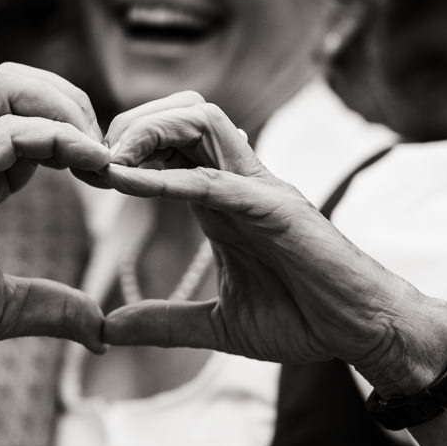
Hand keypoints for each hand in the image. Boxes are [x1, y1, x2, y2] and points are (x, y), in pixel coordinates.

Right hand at [0, 64, 111, 376]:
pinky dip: (60, 136)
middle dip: (76, 104)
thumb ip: (51, 307)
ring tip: (100, 155)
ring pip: (13, 85)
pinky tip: (91, 164)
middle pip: (21, 85)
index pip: (32, 126)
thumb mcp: (1, 308)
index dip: (78, 141)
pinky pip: (9, 129)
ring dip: (69, 108)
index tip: (113, 180)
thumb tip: (99, 330)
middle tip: (108, 158)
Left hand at [98, 94, 446, 385]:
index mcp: (221, 199)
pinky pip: (216, 179)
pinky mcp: (277, 209)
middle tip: (90, 161)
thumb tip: (109, 328)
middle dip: (130, 125)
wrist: (363, 333)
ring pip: (202, 120)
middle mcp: (239, 181)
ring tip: (109, 164)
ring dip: (148, 133)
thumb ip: (164, 322)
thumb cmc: (304, 319)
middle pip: (182, 112)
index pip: (169, 143)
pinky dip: (168, 177)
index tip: (83, 174)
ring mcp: (260, 189)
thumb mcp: (216, 324)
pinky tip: (128, 184)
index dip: (123, 148)